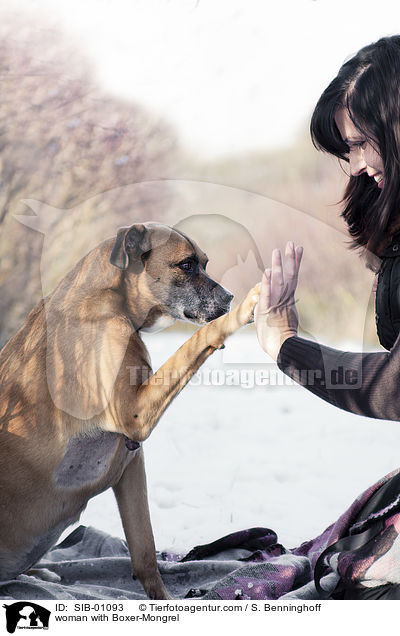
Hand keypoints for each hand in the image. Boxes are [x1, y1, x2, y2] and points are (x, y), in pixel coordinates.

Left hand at [255, 242, 302, 360]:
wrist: (283, 350)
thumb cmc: (283, 340)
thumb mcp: (285, 320)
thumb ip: (285, 309)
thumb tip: (287, 305)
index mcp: (288, 301)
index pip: (293, 277)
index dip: (295, 263)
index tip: (298, 249)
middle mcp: (285, 300)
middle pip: (289, 276)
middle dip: (290, 259)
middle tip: (291, 244)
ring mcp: (277, 305)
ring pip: (278, 282)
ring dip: (278, 266)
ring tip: (278, 251)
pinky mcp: (268, 311)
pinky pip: (267, 295)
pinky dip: (267, 283)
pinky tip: (267, 271)